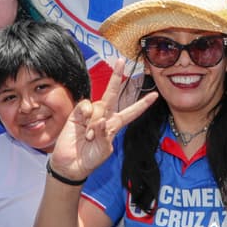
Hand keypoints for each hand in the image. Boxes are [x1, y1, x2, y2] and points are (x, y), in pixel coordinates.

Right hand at [49, 59, 157, 180]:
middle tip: (121, 61)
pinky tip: (83, 125)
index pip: (131, 112)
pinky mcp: (77, 114)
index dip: (142, 104)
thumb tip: (99, 120)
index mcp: (114, 125)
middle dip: (116, 77)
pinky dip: (86, 114)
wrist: (71, 165)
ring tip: (88, 137)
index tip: (155, 96)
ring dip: (94, 121)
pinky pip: (85, 106)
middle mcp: (104, 116)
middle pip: (113, 94)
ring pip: (98, 105)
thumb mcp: (104, 150)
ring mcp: (90, 114)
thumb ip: (104, 134)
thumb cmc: (91, 159)